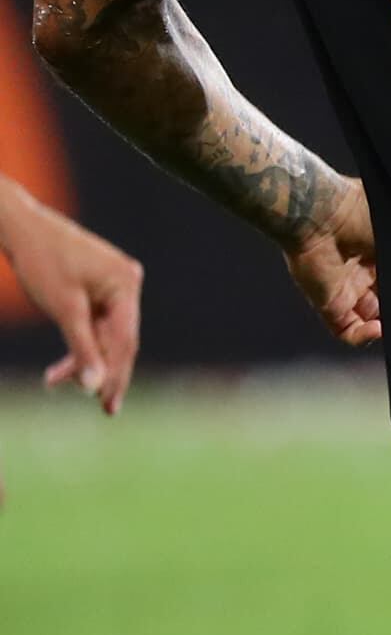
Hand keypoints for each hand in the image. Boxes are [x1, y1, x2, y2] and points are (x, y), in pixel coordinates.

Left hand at [0, 180, 140, 413]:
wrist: (19, 227)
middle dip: (102, 370)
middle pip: (118, 338)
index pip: (125, 339)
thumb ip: (83, 349)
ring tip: (56, 382)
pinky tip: (62, 364)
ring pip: (104, 332)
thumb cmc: (41, 262)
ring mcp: (114, 283)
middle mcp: (127, 283)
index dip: (116, 374)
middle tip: (101, 408)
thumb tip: (94, 387)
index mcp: (126, 284)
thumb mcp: (63, 309)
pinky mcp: (98, 285)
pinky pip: (94, 321)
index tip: (107, 404)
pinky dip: (78, 341)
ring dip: (83, 358)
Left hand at [285, 177, 380, 346]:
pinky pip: (347, 331)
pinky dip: (364, 336)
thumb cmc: (356, 210)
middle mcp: (361, 272)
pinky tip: (380, 328)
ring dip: (386, 324)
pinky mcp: (328, 305)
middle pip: (385, 300)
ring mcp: (344, 290)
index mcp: (377, 249)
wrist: (322, 214)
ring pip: (368, 319)